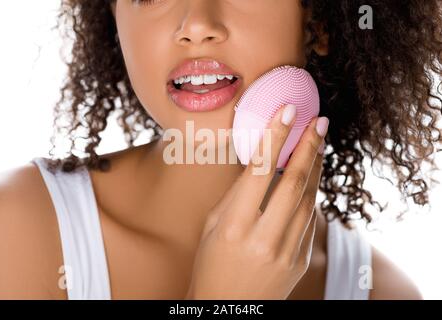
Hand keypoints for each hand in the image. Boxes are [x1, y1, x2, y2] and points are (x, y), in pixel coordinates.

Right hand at [185, 104, 328, 299]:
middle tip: (318, 121)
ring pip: (309, 199)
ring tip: (318, 142)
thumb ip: (237, 195)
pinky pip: (310, 220)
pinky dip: (311, 194)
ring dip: (315, 167)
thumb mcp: (212, 226)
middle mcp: (263, 239)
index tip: (287, 111)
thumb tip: (259, 162)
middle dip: (307, 147)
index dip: (274, 137)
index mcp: (234, 227)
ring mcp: (286, 252)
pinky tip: (310, 177)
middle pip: (293, 183)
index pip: (258, 172)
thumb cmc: (211, 263)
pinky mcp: (300, 261)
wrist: (228, 309)